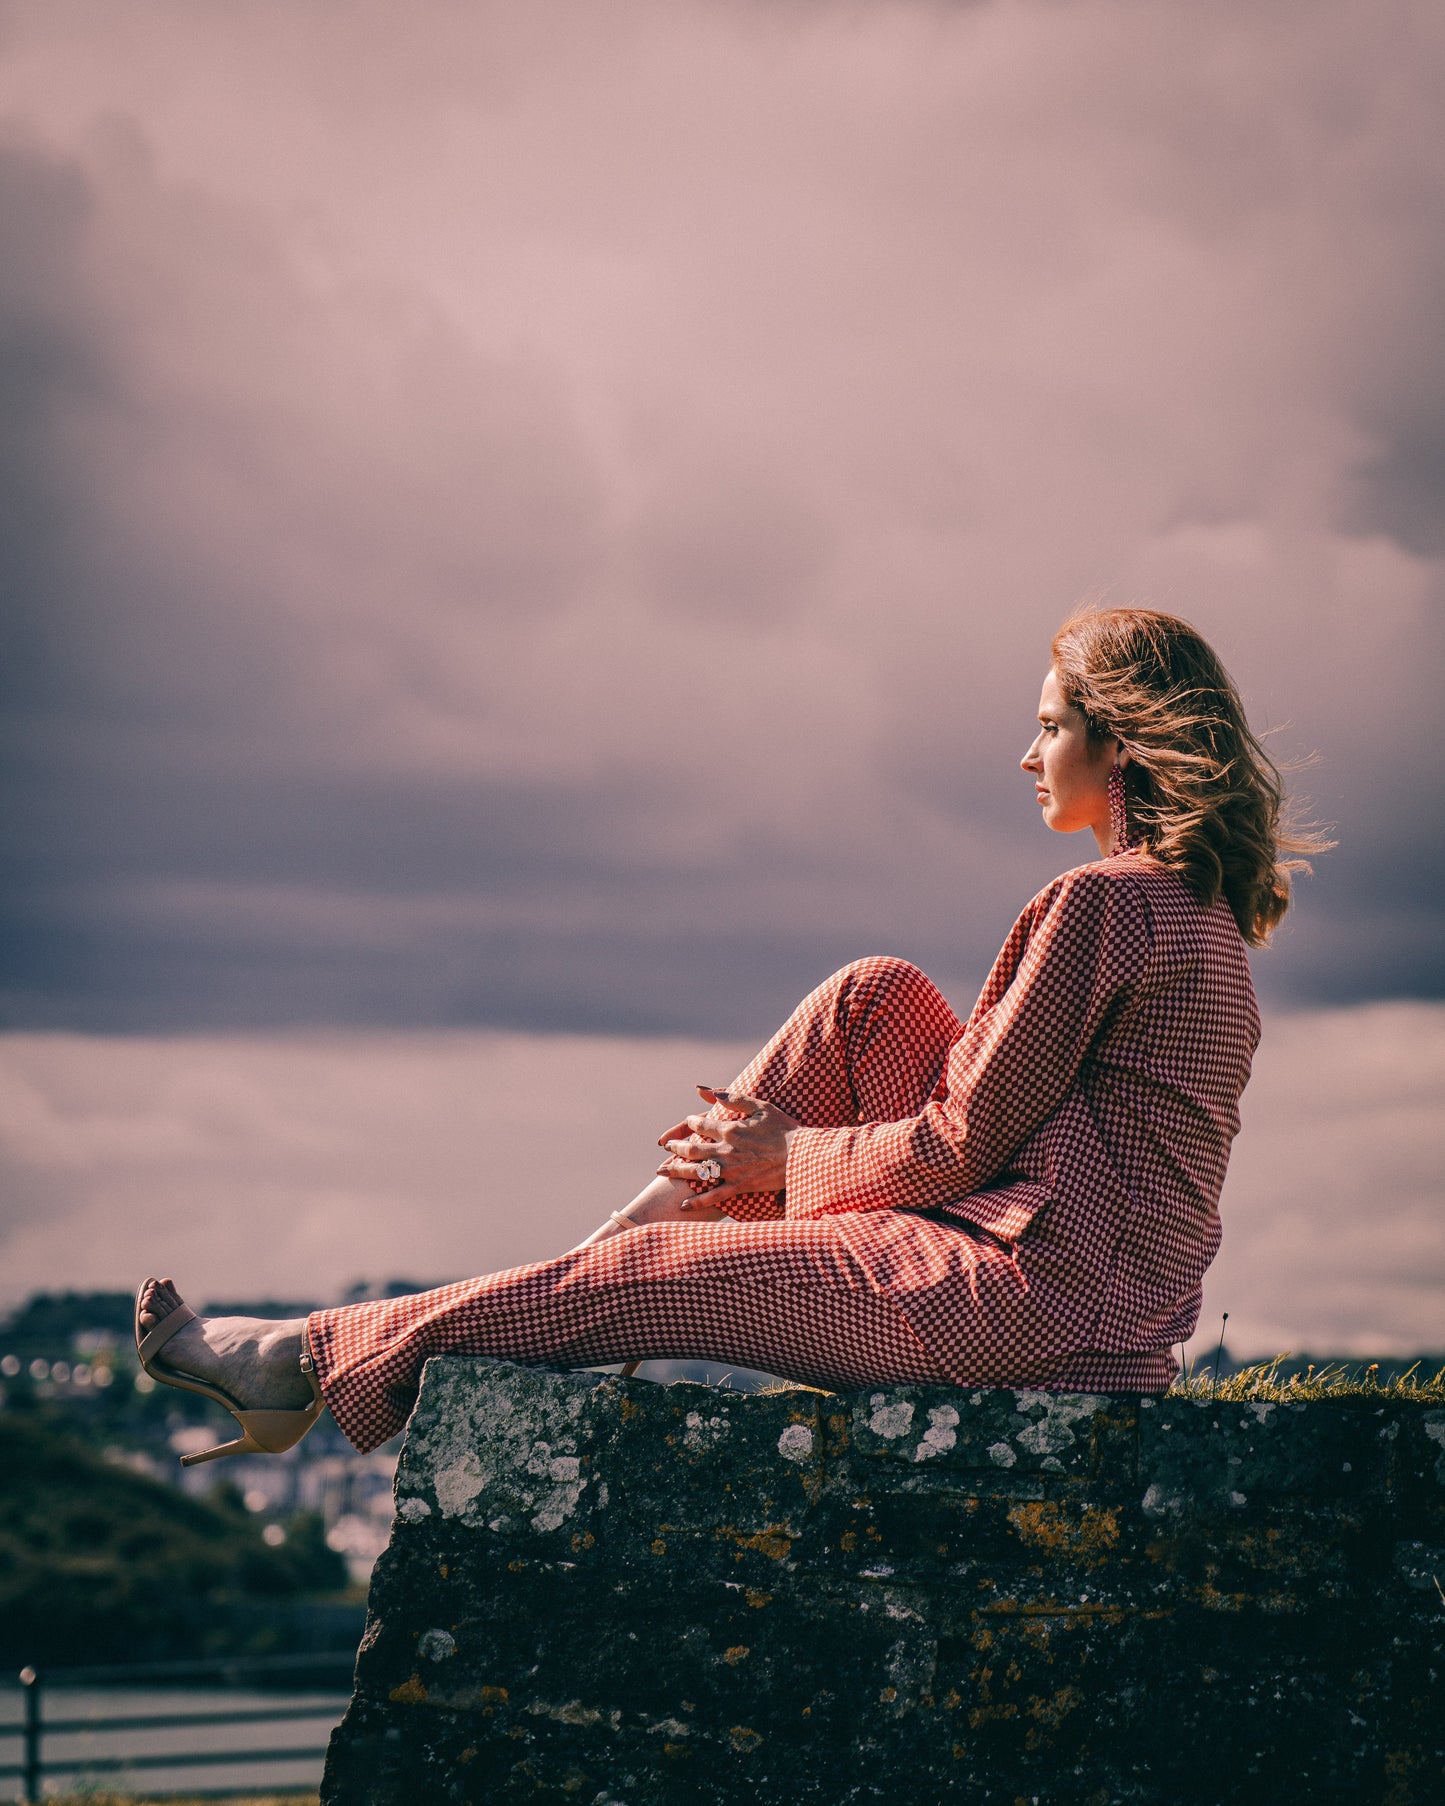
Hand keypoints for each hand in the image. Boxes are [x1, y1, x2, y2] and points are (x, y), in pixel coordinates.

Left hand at [656, 1086, 799, 1204]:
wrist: (801, 1156)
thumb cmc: (784, 1128)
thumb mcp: (760, 1106)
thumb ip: (735, 1098)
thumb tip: (712, 1092)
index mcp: (730, 1129)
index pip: (701, 1125)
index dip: (690, 1123)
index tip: (687, 1123)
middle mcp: (726, 1150)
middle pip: (692, 1149)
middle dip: (676, 1148)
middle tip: (666, 1147)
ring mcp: (731, 1170)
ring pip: (697, 1172)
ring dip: (677, 1171)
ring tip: (663, 1171)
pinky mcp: (739, 1187)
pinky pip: (714, 1196)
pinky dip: (697, 1201)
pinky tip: (683, 1204)